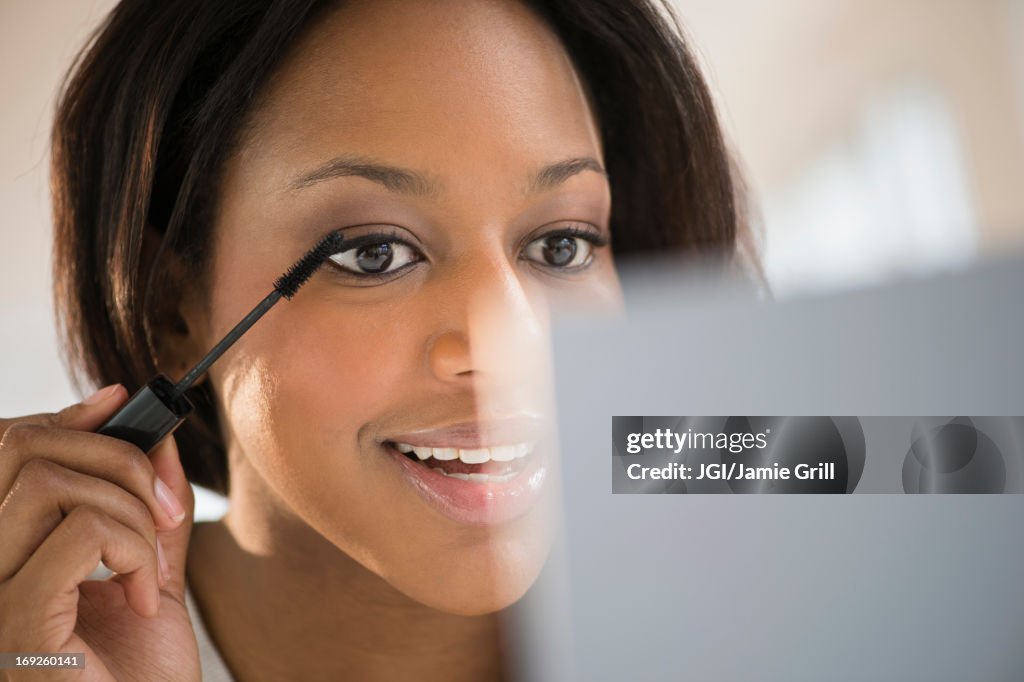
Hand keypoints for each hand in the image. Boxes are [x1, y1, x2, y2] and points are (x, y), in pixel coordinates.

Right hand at [0, 385, 199, 680]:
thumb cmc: (140, 672)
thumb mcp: (150, 569)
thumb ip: (147, 504)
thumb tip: (153, 434)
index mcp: (4, 552)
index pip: (6, 451)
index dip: (63, 419)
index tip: (119, 404)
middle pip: (22, 450)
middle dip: (115, 458)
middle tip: (163, 512)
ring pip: (48, 485)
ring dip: (129, 511)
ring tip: (150, 565)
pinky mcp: (14, 628)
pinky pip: (78, 536)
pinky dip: (132, 551)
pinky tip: (140, 597)